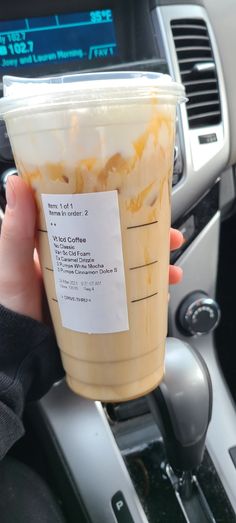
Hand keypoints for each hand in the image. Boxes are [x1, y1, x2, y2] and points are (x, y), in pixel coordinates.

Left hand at [0, 176, 182, 321]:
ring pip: (130, 270)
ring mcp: (90, 285)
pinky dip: (147, 295)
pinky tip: (160, 296)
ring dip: (155, 268)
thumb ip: (16, 229)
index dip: (124, 210)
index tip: (145, 206)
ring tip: (172, 272)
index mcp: (61, 243)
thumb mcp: (13, 263)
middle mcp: (80, 261)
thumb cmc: (10, 305)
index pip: (97, 218)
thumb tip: (16, 183)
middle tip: (170, 239)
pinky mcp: (97, 308)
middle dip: (151, 240)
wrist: (18, 351)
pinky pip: (127, 297)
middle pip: (122, 243)